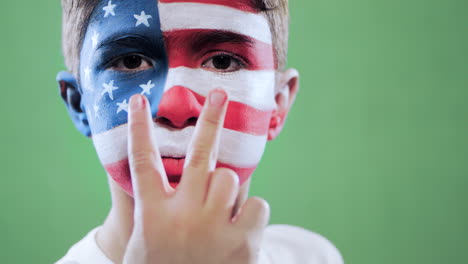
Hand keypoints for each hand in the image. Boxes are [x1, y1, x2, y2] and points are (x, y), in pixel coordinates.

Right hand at [123, 89, 269, 263]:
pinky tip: (241, 231)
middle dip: (211, 120)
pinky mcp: (242, 242)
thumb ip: (158, 208)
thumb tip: (180, 177)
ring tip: (221, 211)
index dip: (140, 128)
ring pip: (231, 179)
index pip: (141, 162)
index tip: (140, 100)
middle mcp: (182, 216)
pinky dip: (252, 213)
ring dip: (228, 190)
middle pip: (198, 155)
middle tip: (220, 93)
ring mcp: (213, 227)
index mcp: (153, 214)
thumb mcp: (148, 240)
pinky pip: (257, 205)